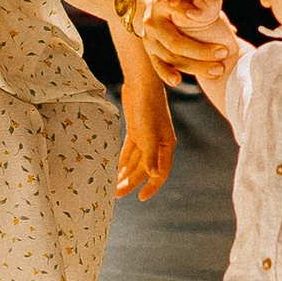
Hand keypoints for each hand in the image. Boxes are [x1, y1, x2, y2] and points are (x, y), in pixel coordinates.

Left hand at [116, 69, 175, 199]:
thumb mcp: (147, 131)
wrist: (141, 82)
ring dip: (126, 174)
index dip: (152, 186)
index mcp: (167, 145)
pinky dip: (123, 161)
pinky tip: (116, 170)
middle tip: (117, 194)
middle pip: (145, 169)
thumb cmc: (148, 105)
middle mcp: (158, 143)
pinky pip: (130, 151)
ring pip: (136, 161)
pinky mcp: (136, 130)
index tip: (141, 198)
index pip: (161, 172)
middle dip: (132, 182)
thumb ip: (150, 153)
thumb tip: (153, 174)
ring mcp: (147, 137)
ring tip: (114, 186)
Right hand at [138, 0, 237, 83]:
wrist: (159, 7)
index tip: (221, 26)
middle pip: (177, 42)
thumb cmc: (183, 2)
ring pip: (171, 57)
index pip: (179, 14)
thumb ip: (202, 7)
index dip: (196, 21)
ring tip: (217, 70)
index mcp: (164, 5)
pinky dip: (167, 74)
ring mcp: (150, 39)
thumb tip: (230, 29)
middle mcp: (153, 22)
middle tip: (224, 52)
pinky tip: (177, 81)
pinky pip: (158, 65)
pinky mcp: (150, 53)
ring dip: (195, 66)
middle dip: (202, 51)